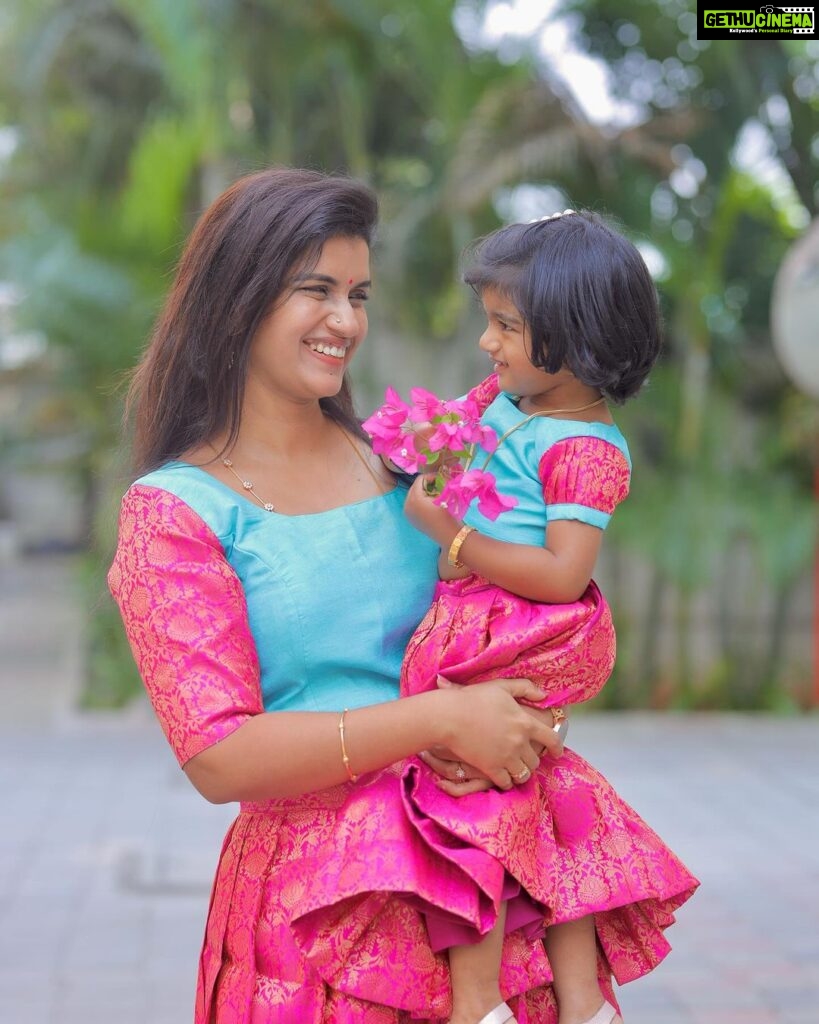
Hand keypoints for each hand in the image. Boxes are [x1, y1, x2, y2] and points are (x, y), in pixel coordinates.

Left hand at [403, 474, 460, 546]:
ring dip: (423, 493)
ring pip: (413, 496)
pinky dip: (420, 501)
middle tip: (438, 485)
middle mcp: (407, 505)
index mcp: (414, 498)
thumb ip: (439, 483)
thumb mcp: (444, 495)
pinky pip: (413, 505)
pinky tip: (431, 504)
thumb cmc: (449, 514)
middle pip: (414, 487)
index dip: (431, 477)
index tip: (441, 479)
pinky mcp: (411, 519)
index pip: (420, 479)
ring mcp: (407, 513)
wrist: (450, 536)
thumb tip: (440, 475)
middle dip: (426, 485)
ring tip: (435, 495)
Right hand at [433, 677, 562, 790]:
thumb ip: (525, 688)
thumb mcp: (502, 686)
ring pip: (524, 774)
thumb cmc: (474, 699)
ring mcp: (506, 758)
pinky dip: (507, 781)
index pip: (552, 738)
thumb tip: (543, 696)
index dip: (557, 747)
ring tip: (516, 768)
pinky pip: (507, 782)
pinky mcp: (491, 769)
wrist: (450, 716)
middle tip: (526, 757)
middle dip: (533, 759)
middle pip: (536, 760)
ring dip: (521, 772)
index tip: (557, 752)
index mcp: (525, 723)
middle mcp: (519, 743)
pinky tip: (503, 776)